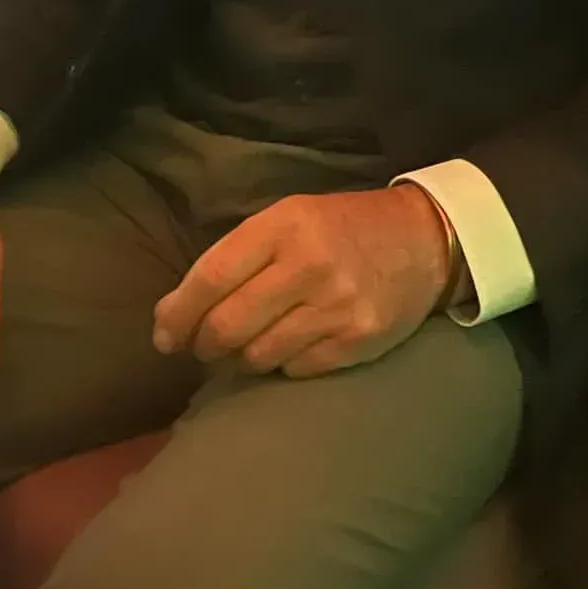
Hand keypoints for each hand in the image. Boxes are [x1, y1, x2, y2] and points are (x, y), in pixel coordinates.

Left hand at [152, 184, 454, 379]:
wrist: (422, 239)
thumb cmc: (341, 227)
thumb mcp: (290, 218)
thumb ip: (237, 258)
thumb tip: (173, 318)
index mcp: (285, 225)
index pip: (211, 277)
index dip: (178, 314)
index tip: (164, 337)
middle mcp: (310, 264)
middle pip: (228, 325)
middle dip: (205, 344)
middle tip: (205, 346)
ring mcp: (336, 305)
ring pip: (258, 356)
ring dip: (243, 358)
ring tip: (252, 343)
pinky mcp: (358, 339)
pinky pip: (295, 370)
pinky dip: (283, 364)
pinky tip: (293, 344)